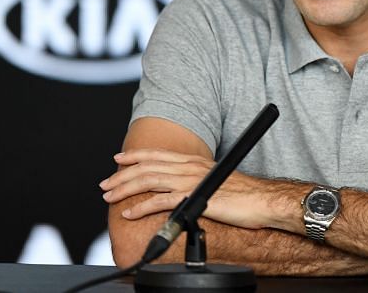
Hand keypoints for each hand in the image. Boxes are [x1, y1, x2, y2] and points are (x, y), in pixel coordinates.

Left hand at [100, 148, 269, 228]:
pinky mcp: (193, 198)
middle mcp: (190, 167)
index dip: (136, 156)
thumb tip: (185, 190)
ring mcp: (190, 181)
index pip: (159, 155)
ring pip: (149, 180)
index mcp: (195, 162)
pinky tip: (130, 212)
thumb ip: (199, 182)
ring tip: (110, 196)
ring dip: (126, 188)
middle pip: (149, 166)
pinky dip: (142, 206)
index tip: (119, 159)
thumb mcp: (217, 181)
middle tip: (105, 183)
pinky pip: (161, 201)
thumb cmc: (245, 194)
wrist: (262, 200)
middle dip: (123, 174)